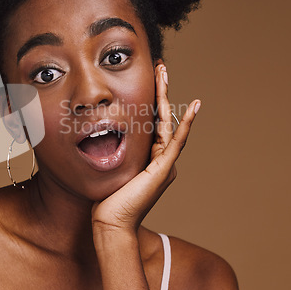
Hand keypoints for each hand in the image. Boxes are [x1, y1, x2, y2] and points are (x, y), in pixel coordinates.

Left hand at [91, 63, 200, 233]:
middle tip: (161, 67)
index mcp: (149, 157)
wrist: (110, 222)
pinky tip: (192, 107)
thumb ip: (114, 152)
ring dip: (167, 97)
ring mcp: (164, 164)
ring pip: (169, 123)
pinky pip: (176, 143)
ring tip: (165, 74)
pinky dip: (185, 125)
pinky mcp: (164, 170)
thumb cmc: (107, 199)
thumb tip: (97, 135)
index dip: (152, 99)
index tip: (150, 79)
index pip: (152, 122)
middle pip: (163, 117)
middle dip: (161, 91)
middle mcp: (160, 158)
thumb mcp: (111, 167)